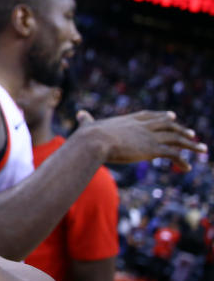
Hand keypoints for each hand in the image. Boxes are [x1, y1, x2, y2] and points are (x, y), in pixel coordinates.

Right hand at [76, 109, 206, 170]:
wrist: (94, 141)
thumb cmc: (88, 136)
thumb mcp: (89, 125)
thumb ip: (87, 120)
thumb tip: (79, 113)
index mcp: (128, 120)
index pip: (150, 115)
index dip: (161, 116)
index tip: (172, 116)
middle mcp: (142, 126)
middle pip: (167, 125)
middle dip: (180, 129)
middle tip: (191, 133)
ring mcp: (149, 137)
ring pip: (176, 138)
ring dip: (190, 144)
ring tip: (201, 149)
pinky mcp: (153, 149)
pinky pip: (173, 154)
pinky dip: (183, 160)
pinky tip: (188, 167)